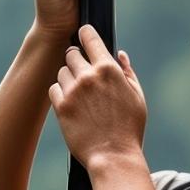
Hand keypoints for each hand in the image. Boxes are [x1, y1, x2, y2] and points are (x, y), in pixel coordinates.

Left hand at [47, 25, 146, 169]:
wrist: (113, 156)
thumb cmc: (129, 128)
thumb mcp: (137, 96)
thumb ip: (127, 72)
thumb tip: (120, 54)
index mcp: (109, 69)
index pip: (89, 37)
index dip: (84, 34)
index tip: (82, 35)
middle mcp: (89, 76)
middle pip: (71, 53)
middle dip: (75, 59)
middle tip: (81, 71)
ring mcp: (73, 91)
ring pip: (61, 71)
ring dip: (67, 78)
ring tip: (78, 93)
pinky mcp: (61, 106)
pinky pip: (53, 89)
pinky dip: (59, 93)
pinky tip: (70, 103)